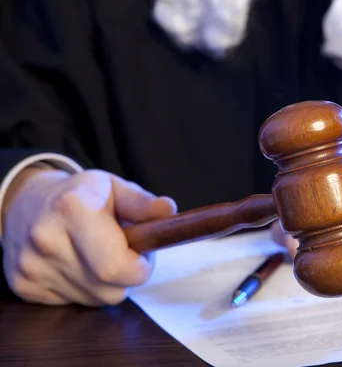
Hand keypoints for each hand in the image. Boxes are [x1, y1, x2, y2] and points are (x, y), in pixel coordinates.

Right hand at [1, 167, 176, 305]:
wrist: (27, 204)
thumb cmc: (82, 196)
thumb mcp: (114, 188)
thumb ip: (143, 203)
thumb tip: (168, 210)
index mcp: (73, 209)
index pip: (117, 267)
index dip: (141, 267)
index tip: (143, 254)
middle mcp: (47, 239)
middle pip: (110, 289)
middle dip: (127, 276)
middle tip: (124, 251)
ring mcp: (32, 265)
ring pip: (96, 299)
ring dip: (106, 283)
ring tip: (98, 254)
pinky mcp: (24, 285)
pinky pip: (74, 302)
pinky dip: (84, 288)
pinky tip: (76, 263)